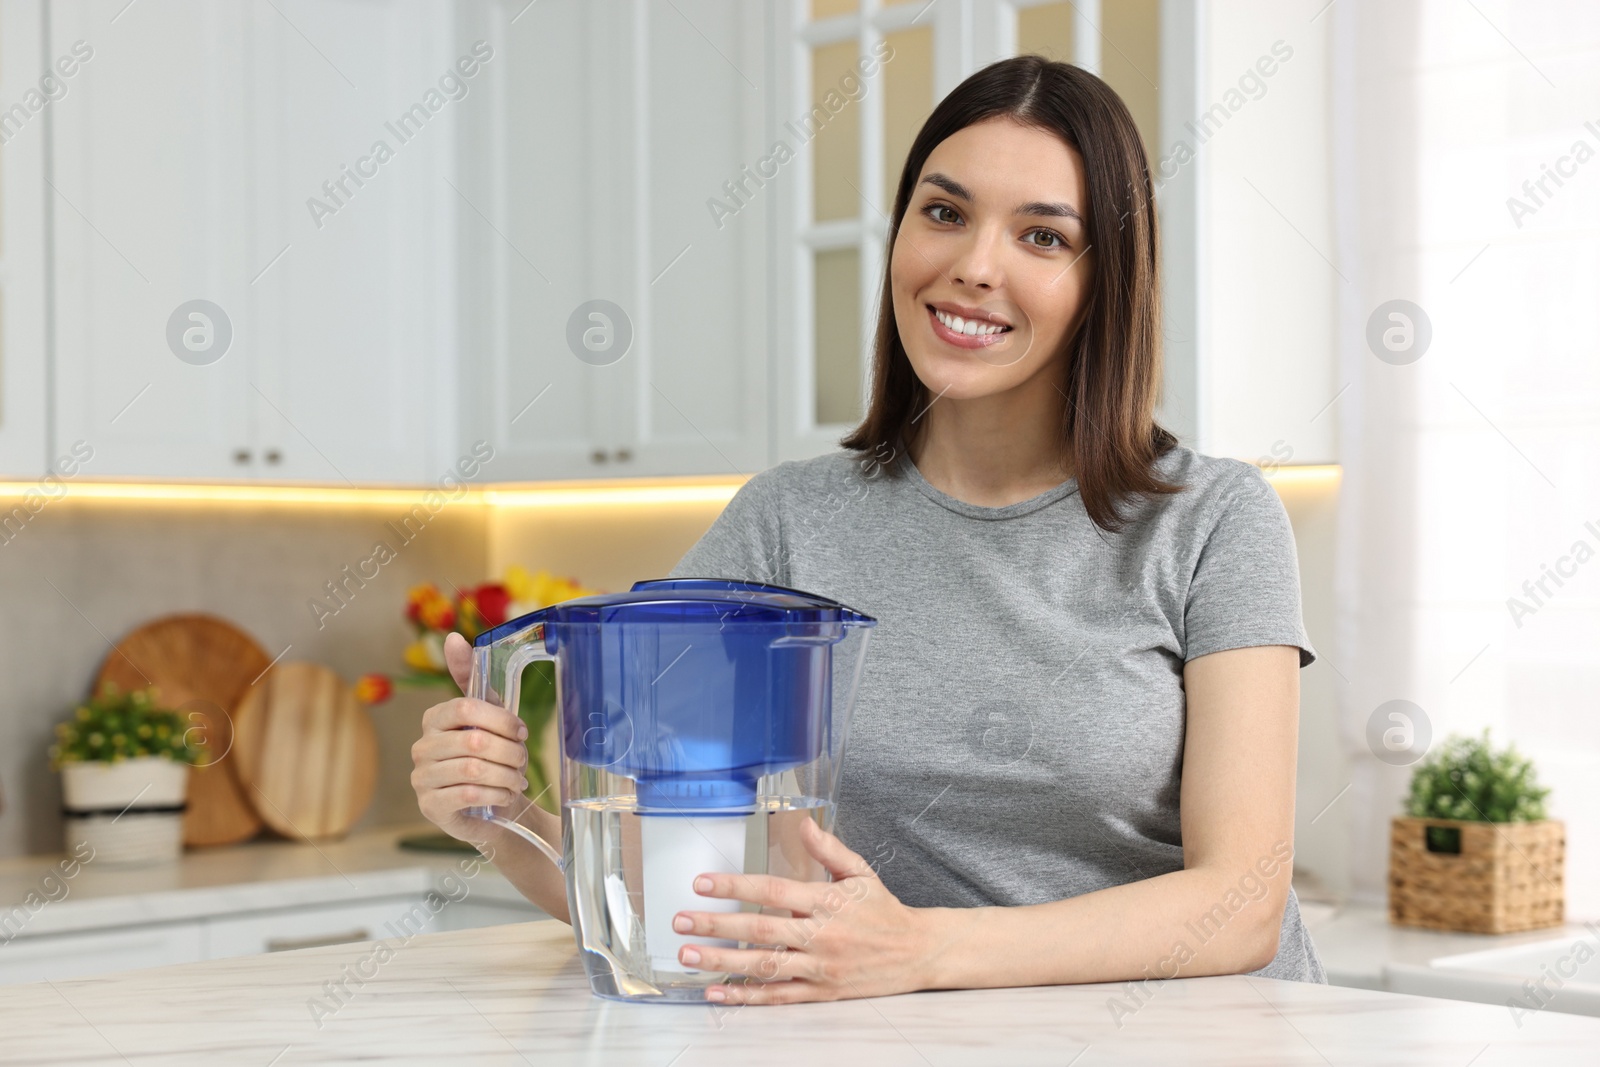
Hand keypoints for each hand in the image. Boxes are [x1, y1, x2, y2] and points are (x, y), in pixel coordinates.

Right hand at [410, 631, 529, 842]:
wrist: (495, 808)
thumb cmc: (493, 757)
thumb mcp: (489, 715)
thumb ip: (472, 678)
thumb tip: (453, 637)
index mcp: (434, 719)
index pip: (465, 707)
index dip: (501, 720)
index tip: (521, 732)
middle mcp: (421, 747)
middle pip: (473, 741)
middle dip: (509, 752)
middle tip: (522, 761)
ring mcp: (421, 778)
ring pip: (472, 769)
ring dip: (506, 775)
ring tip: (517, 780)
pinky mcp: (430, 807)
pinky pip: (467, 795)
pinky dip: (495, 794)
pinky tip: (504, 795)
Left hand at [673, 818, 935, 1003]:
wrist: (917, 952)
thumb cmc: (884, 910)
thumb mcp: (860, 872)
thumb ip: (829, 849)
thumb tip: (803, 823)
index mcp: (827, 900)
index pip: (773, 890)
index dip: (736, 885)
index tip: (703, 883)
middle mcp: (821, 935)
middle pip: (760, 929)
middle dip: (716, 925)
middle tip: (680, 920)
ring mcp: (820, 968)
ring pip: (764, 966)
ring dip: (722, 962)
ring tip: (688, 956)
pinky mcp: (821, 993)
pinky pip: (778, 997)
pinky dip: (746, 997)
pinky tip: (717, 993)